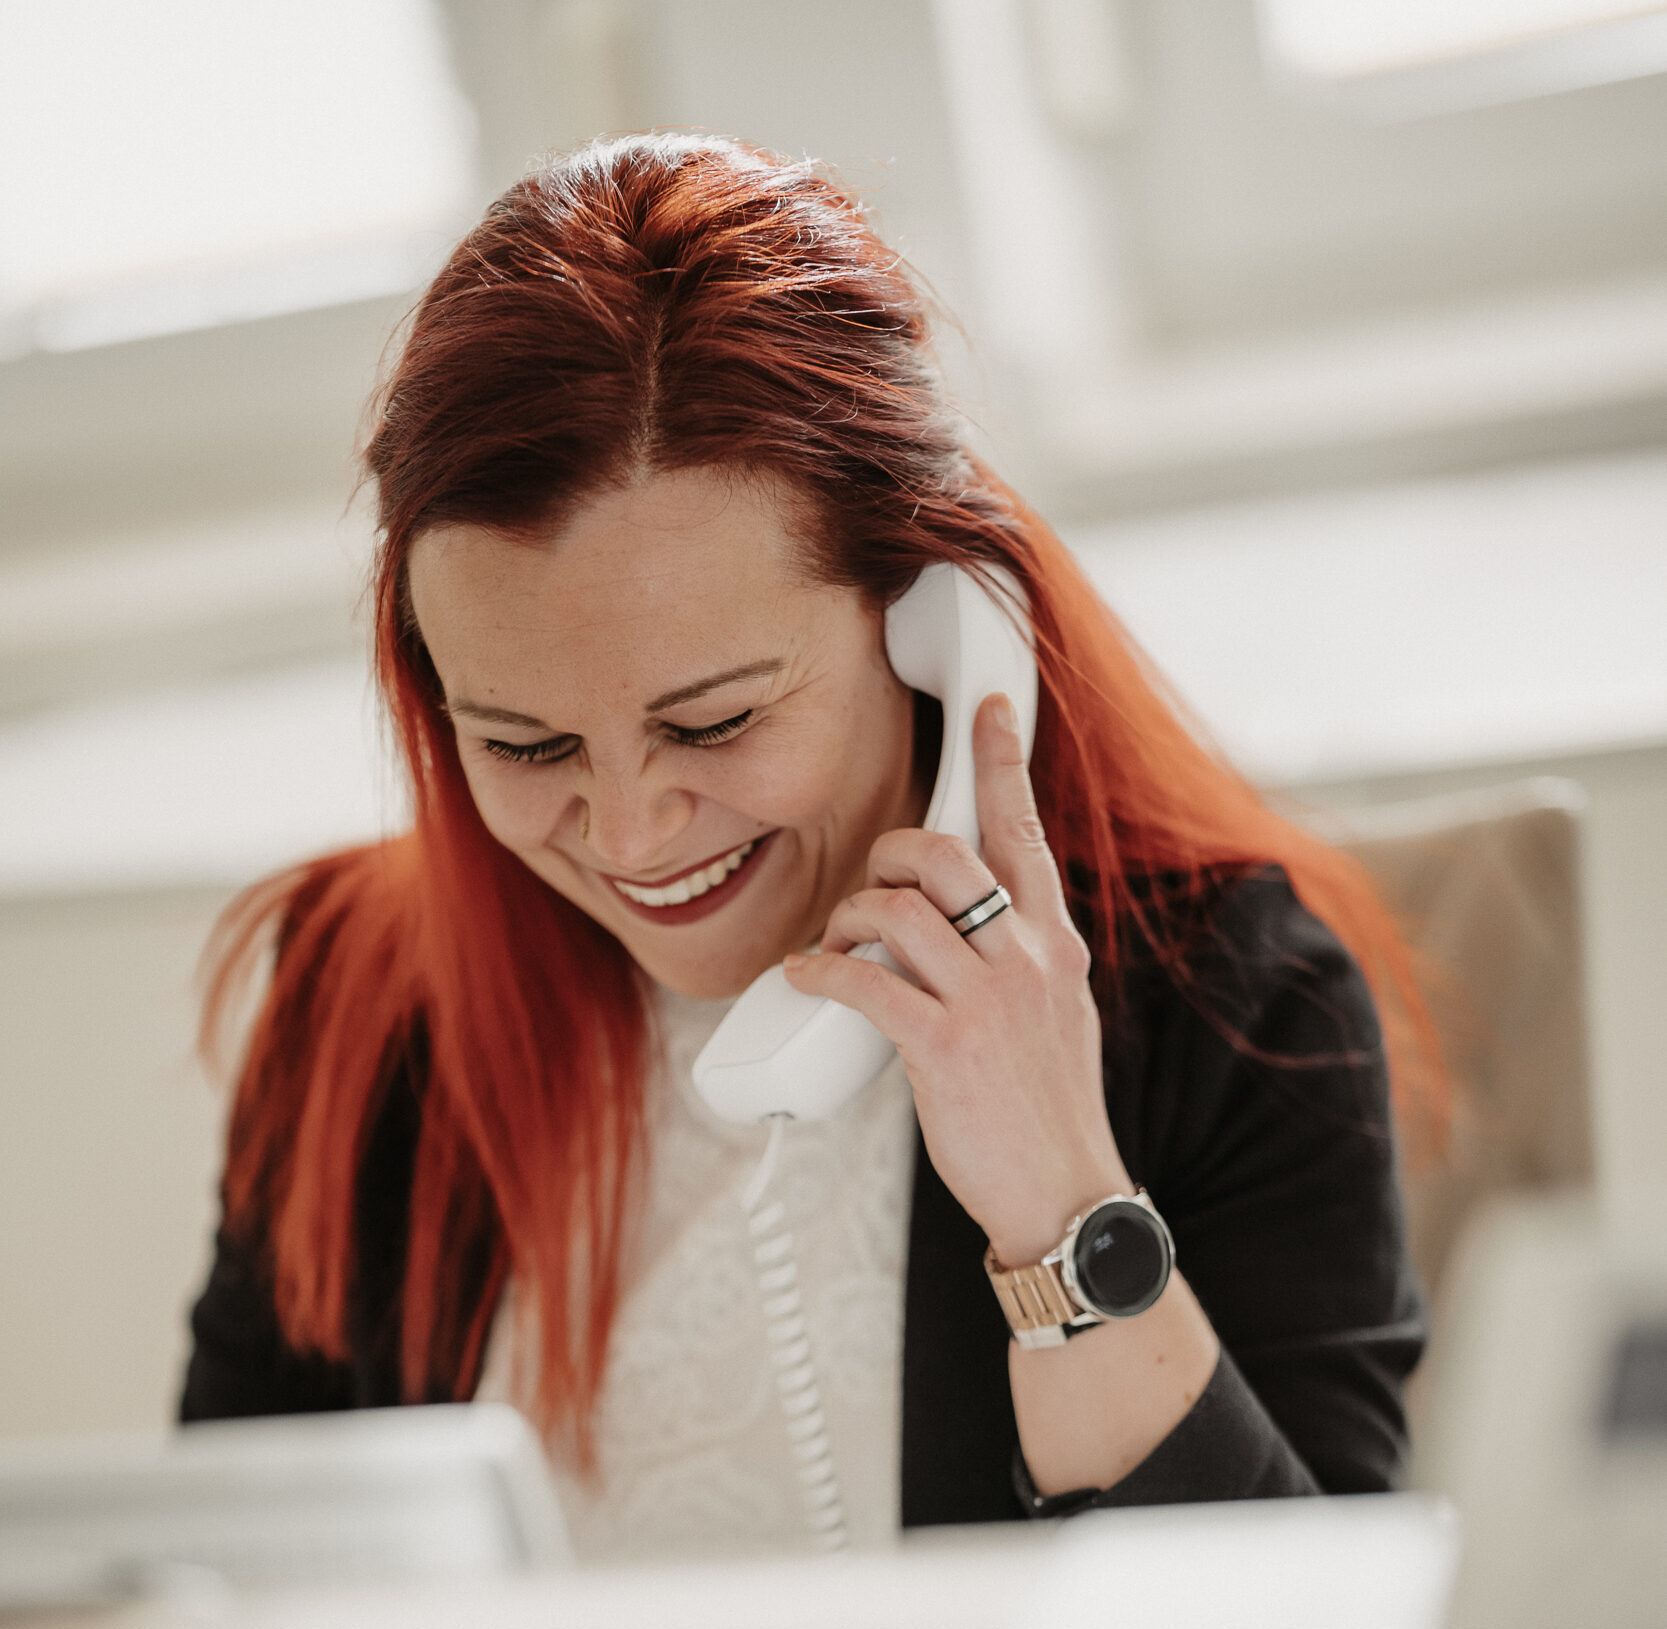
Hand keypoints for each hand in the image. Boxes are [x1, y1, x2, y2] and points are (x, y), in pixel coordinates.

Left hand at [782, 694, 1131, 1265]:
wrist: (1064, 1197)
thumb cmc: (1049, 1111)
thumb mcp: (1058, 1015)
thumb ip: (1020, 959)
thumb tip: (965, 924)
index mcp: (1054, 945)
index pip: (1028, 832)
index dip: (1005, 761)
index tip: (991, 710)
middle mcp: (1026, 958)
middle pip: (943, 854)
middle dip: (888, 855)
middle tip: (868, 886)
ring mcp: (988, 1000)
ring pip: (896, 908)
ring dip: (848, 917)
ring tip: (834, 944)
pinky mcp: (944, 1045)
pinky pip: (864, 979)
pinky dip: (821, 969)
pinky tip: (808, 976)